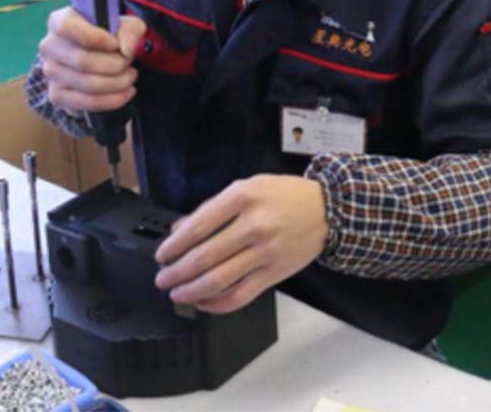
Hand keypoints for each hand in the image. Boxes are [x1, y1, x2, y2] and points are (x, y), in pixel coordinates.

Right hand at [39, 7, 145, 111]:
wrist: (102, 55)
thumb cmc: (112, 35)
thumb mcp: (127, 25)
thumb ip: (130, 31)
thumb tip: (124, 50)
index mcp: (59, 21)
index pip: (67, 27)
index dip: (95, 38)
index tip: (116, 45)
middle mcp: (49, 46)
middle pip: (82, 61)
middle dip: (115, 65)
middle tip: (128, 63)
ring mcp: (50, 72)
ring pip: (87, 84)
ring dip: (118, 82)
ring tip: (130, 76)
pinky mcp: (57, 95)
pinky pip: (86, 103)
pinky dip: (113, 100)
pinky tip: (127, 92)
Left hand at [155, 175, 328, 313]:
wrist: (327, 208)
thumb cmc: (285, 194)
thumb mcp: (249, 186)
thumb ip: (213, 207)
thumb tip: (180, 230)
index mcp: (243, 197)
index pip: (198, 227)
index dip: (174, 246)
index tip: (162, 255)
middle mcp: (254, 225)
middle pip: (204, 257)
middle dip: (176, 272)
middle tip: (163, 278)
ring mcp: (265, 252)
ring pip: (219, 280)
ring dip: (191, 291)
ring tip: (177, 293)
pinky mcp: (275, 273)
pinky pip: (240, 296)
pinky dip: (217, 304)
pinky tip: (204, 302)